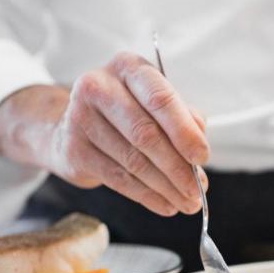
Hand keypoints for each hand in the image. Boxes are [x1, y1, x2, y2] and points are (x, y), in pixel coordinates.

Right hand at [0, 52, 208, 215]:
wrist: (70, 126)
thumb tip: (199, 142)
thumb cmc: (126, 112)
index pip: (160, 99)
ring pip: (133, 161)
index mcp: (128, 67)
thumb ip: (183, 116)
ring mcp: (80, 118)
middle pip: (145, 134)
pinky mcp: (73, 150)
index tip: (203, 157)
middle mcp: (99, 86)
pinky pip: (118, 179)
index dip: (184, 131)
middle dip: (178, 167)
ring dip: (166, 187)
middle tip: (198, 189)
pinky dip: (147, 196)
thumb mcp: (155, 103)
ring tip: (188, 203)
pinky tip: (166, 205)